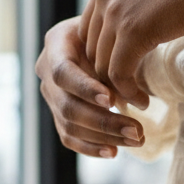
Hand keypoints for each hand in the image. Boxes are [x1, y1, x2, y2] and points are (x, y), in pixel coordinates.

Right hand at [36, 17, 143, 158]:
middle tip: (137, 130)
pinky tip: (114, 152)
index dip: (85, 88)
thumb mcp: (116, 34)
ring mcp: (51, 95)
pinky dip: (92, 147)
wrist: (103, 37)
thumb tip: (133, 96)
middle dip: (104, 121)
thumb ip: (119, 60)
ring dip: (106, 136)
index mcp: (57, 44)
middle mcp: (46, 70)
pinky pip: (70, 137)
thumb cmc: (114, 32)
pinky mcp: (59, 114)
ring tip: (137, 139)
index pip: (63, 72)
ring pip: (71, 124)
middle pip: (68, 105)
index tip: (111, 100)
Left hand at [79, 0, 183, 108]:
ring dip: (117, 88)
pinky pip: (119, 72)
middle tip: (124, 95)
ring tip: (136, 102)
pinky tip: (144, 102)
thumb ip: (144, 0)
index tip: (121, 73)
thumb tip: (150, 22)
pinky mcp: (133, 31)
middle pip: (91, 46)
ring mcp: (116, 11)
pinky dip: (129, 92)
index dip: (101, 54)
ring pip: (102, 63)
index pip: (89, 26)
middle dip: (104, 74)